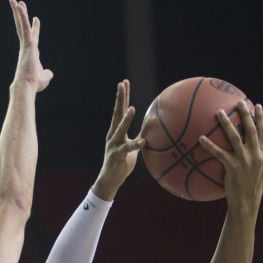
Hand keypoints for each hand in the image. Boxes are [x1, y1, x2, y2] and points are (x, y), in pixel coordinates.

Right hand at [10, 0, 53, 92]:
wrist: (27, 86)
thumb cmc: (34, 84)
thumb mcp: (44, 78)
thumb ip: (47, 74)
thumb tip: (49, 73)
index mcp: (31, 53)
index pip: (32, 37)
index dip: (35, 28)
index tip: (36, 18)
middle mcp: (27, 47)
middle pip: (23, 28)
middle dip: (22, 16)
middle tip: (20, 4)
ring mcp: (26, 45)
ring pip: (21, 25)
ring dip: (18, 12)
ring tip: (14, 1)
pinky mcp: (27, 44)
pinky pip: (24, 27)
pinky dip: (22, 17)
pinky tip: (19, 6)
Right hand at [93, 80, 144, 200]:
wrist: (110, 179)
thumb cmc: (122, 162)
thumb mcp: (133, 147)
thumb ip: (140, 136)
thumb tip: (152, 127)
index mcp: (116, 131)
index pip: (120, 110)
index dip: (122, 96)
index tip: (124, 83)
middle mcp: (113, 135)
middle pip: (117, 113)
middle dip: (120, 99)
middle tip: (121, 84)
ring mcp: (114, 145)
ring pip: (119, 130)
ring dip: (125, 120)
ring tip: (131, 109)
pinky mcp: (117, 155)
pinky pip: (128, 149)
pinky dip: (136, 145)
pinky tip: (144, 142)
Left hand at [200, 102, 262, 211]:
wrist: (247, 202)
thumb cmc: (254, 189)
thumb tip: (261, 153)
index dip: (261, 118)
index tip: (256, 106)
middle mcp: (257, 154)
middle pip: (251, 129)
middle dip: (245, 114)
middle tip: (239, 102)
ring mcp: (245, 160)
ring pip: (235, 137)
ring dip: (227, 123)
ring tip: (219, 112)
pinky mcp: (233, 167)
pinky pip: (219, 153)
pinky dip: (210, 145)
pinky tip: (201, 138)